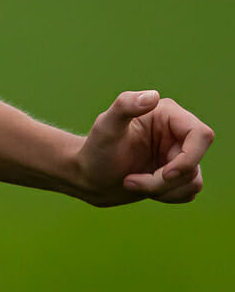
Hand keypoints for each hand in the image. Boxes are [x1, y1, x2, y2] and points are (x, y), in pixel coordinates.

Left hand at [74, 90, 213, 205]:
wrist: (90, 176)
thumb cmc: (96, 149)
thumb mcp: (106, 127)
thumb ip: (125, 105)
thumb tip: (153, 96)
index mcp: (166, 113)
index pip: (201, 135)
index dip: (190, 158)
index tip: (165, 174)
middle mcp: (178, 132)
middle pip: (194, 164)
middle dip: (163, 180)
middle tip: (131, 182)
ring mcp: (180, 154)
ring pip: (192, 182)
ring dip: (160, 189)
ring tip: (130, 182)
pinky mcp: (180, 174)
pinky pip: (188, 192)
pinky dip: (164, 195)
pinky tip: (141, 186)